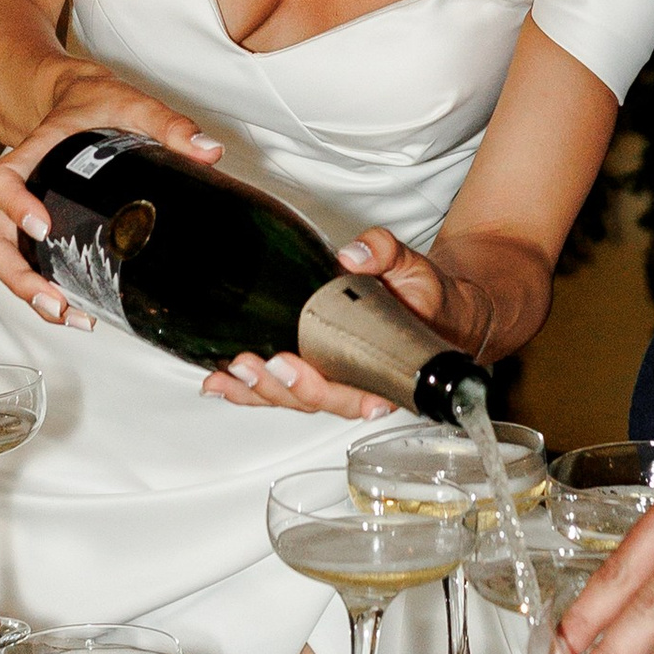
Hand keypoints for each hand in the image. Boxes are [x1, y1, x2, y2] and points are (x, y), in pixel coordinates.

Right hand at [0, 66, 223, 327]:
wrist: (76, 98)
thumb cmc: (96, 102)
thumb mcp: (131, 103)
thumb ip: (167, 123)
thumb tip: (208, 151)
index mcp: (33, 154)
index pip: (1, 180)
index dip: (12, 204)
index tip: (42, 225)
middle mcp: (21, 187)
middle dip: (17, 275)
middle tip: (54, 299)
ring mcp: (23, 211)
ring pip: (3, 257)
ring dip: (26, 292)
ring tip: (67, 315)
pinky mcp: (39, 227)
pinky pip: (25, 262)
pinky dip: (41, 289)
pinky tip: (76, 308)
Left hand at [199, 226, 493, 419]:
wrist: (433, 309)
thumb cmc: (425, 295)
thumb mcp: (413, 266)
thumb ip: (385, 253)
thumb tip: (352, 255)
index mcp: (387, 369)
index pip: (353, 392)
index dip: (322, 388)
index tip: (295, 366)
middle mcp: (357, 382)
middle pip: (313, 400)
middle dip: (278, 387)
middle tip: (254, 364)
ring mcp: (332, 378)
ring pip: (291, 399)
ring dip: (256, 392)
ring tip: (226, 376)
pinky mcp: (313, 369)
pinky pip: (280, 387)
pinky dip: (248, 390)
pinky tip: (221, 384)